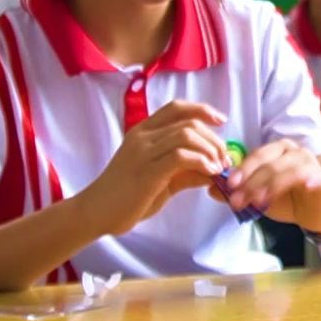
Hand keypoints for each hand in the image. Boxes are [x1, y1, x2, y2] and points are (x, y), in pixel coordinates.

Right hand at [80, 101, 228, 236]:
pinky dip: (201, 162)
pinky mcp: (147, 172)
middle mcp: (142, 136)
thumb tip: (215, 170)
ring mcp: (143, 152)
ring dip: (210, 150)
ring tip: (218, 168)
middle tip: (224, 158)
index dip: (203, 110)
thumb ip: (186, 171)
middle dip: (214, 138)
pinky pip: (180, 156)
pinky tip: (209, 174)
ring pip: (186, 135)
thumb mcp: (161, 179)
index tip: (221, 121)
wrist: (96, 213)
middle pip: (188, 122)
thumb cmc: (127, 196)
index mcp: (143, 132)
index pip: (177, 107)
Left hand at [220, 140, 320, 231]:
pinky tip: (303, 187)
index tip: (229, 186)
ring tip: (258, 202)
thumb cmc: (288, 200)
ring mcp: (311, 163)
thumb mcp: (259, 196)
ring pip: (288, 170)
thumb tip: (210, 188)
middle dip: (252, 183)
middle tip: (237, 201)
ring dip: (272, 186)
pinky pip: (316, 177)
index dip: (243, 169)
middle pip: (270, 163)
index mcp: (278, 150)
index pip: (258, 155)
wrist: (316, 212)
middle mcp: (294, 152)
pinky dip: (310, 180)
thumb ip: (238, 191)